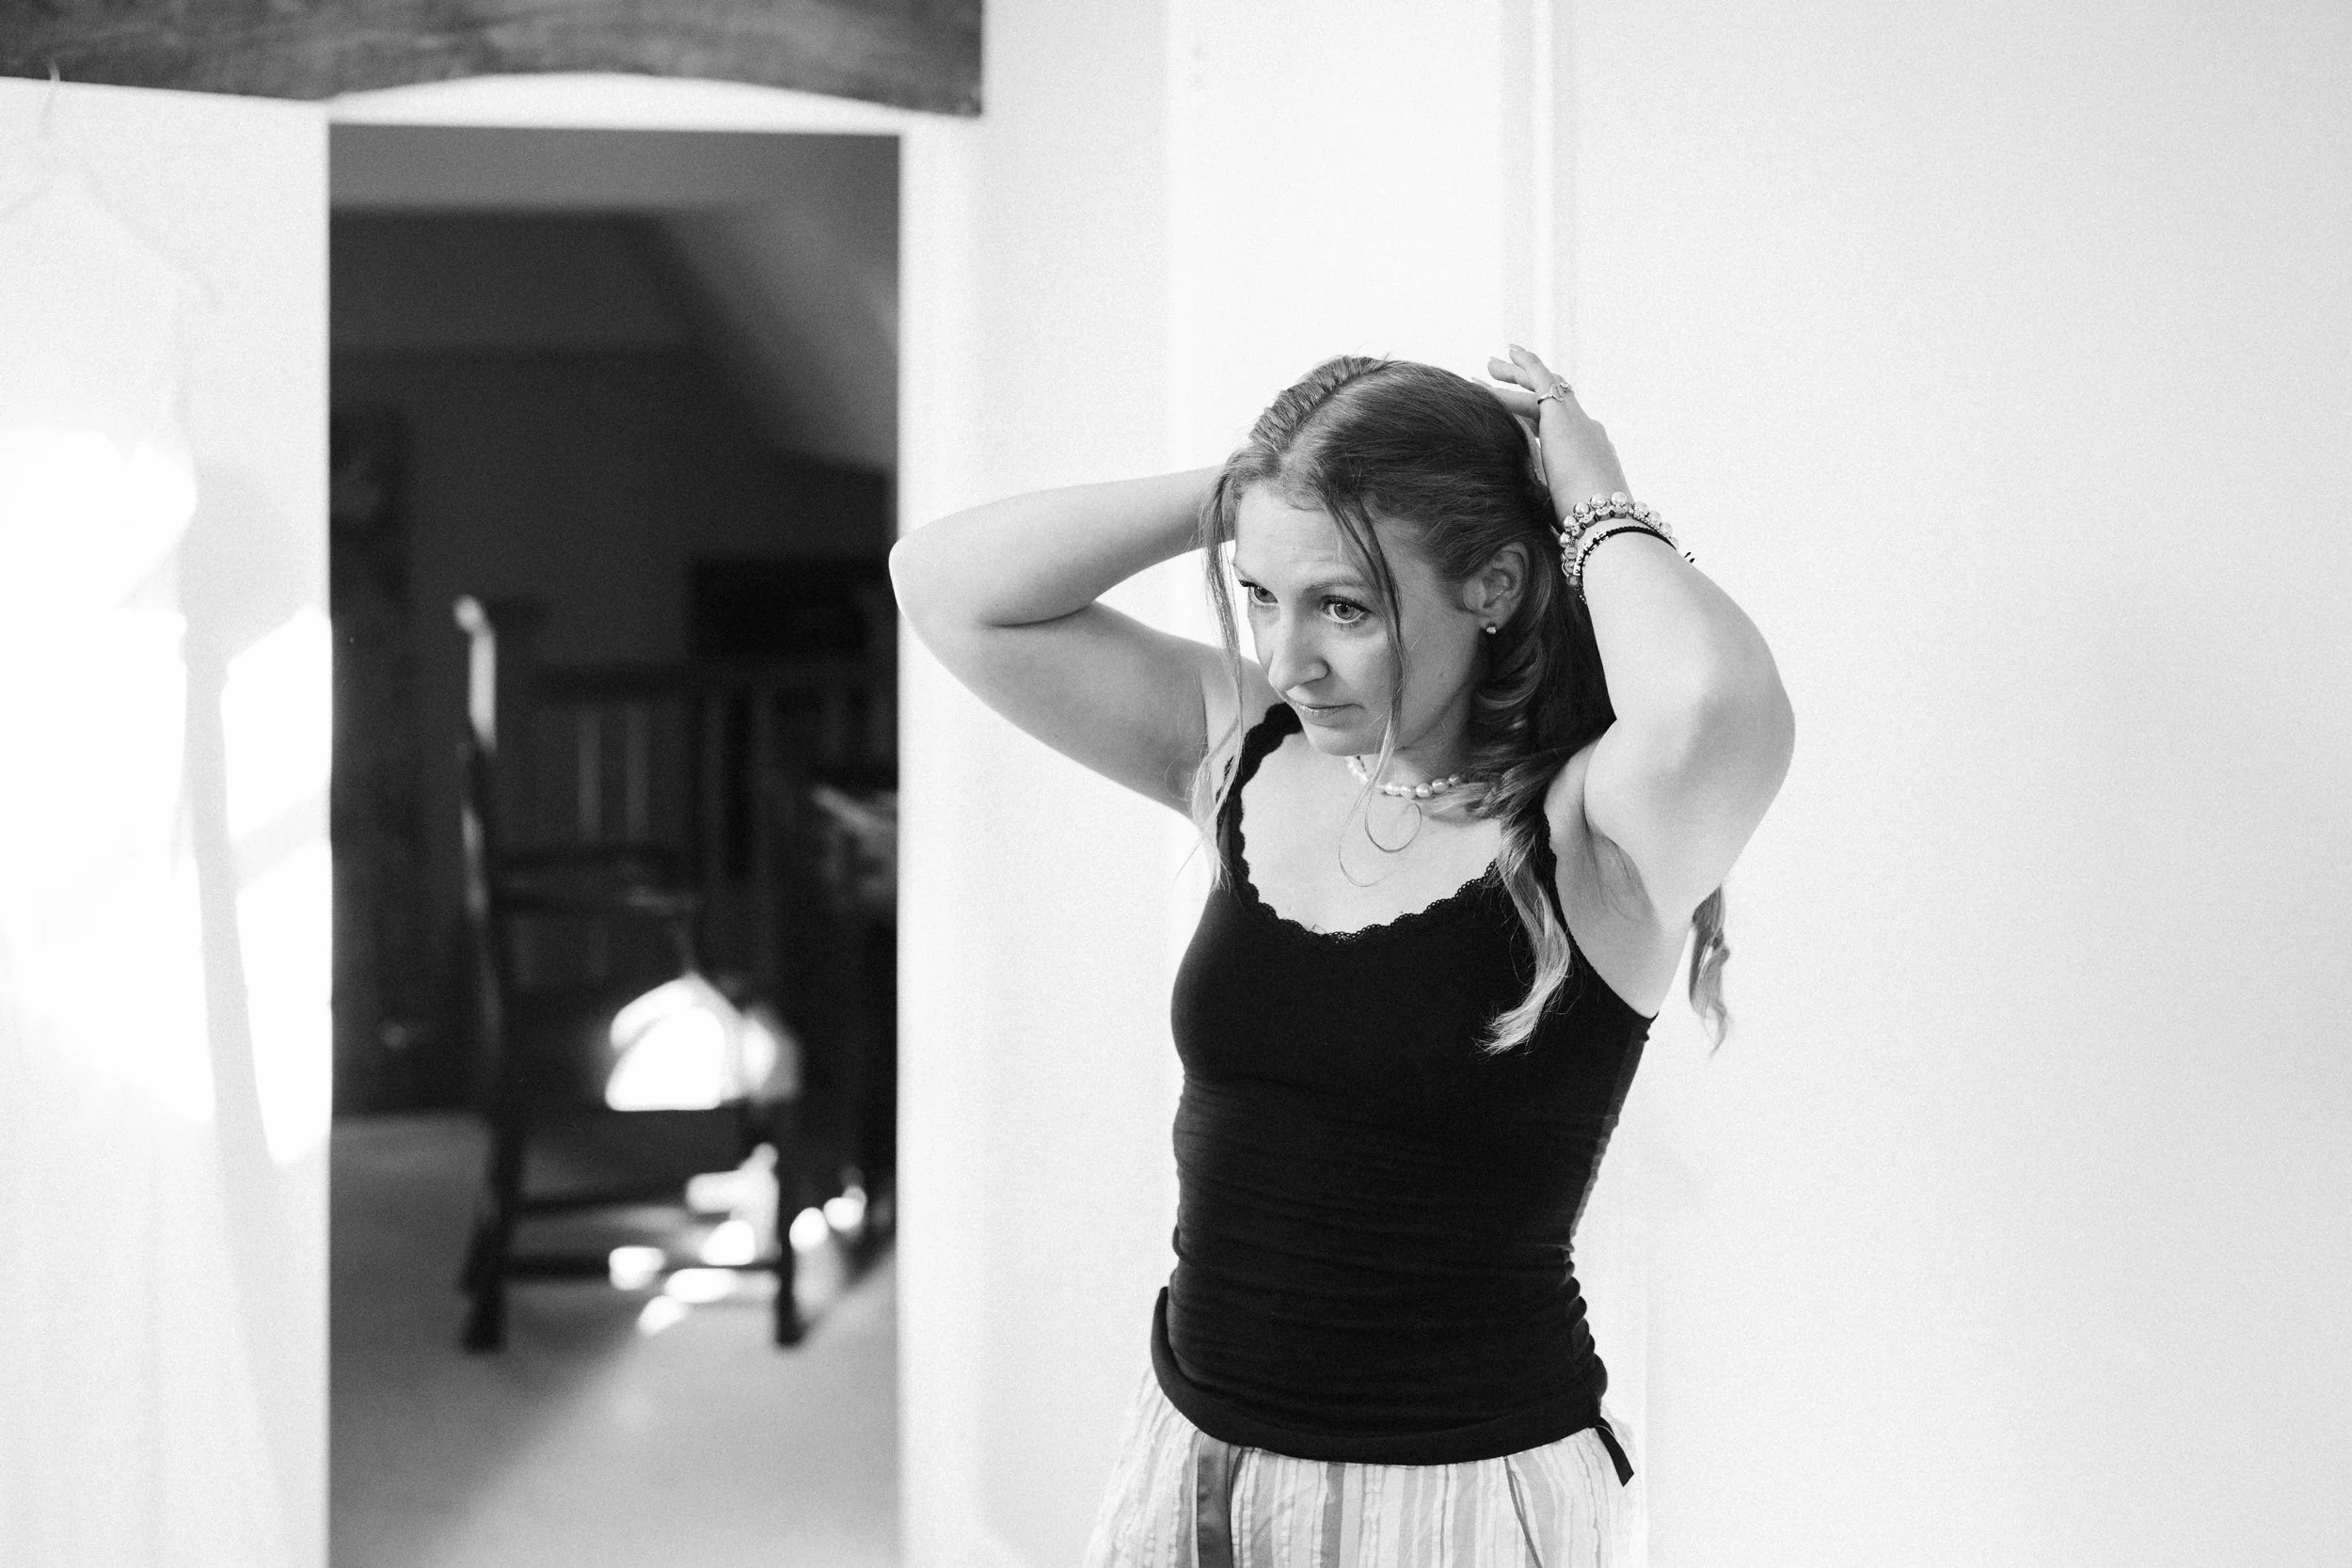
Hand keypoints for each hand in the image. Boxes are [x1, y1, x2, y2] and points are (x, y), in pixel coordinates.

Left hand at [1485, 345, 1629, 524]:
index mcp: (1589, 456)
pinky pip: (1541, 381)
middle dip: (1527, 386)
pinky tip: (1510, 353)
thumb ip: (1547, 507)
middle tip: (1500, 375)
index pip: (1559, 430)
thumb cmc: (1582, 527)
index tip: (1518, 415)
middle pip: (1554, 400)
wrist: (1601, 517)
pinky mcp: (1562, 415)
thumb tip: (1532, 526)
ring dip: (1517, 376)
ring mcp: (1577, 421)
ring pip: (1546, 387)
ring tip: (1490, 366)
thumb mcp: (1561, 513)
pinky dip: (1527, 365)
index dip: (1536, 420)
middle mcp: (1587, 432)